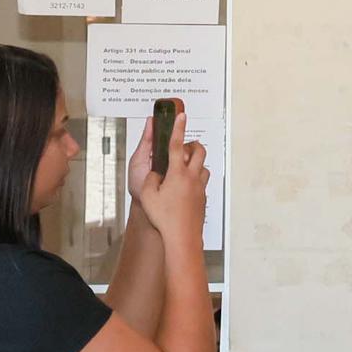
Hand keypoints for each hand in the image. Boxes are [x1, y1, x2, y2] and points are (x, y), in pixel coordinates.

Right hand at [133, 119, 210, 243]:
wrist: (183, 236)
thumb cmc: (164, 217)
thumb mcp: (147, 195)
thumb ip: (150, 179)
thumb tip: (156, 174)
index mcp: (178, 173)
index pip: (176, 145)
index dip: (178, 128)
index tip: (181, 115)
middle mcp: (192, 177)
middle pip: (199, 151)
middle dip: (191, 144)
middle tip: (181, 147)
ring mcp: (200, 187)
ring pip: (203, 166)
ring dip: (194, 162)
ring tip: (180, 168)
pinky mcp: (203, 197)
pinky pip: (202, 180)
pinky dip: (195, 177)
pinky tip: (184, 187)